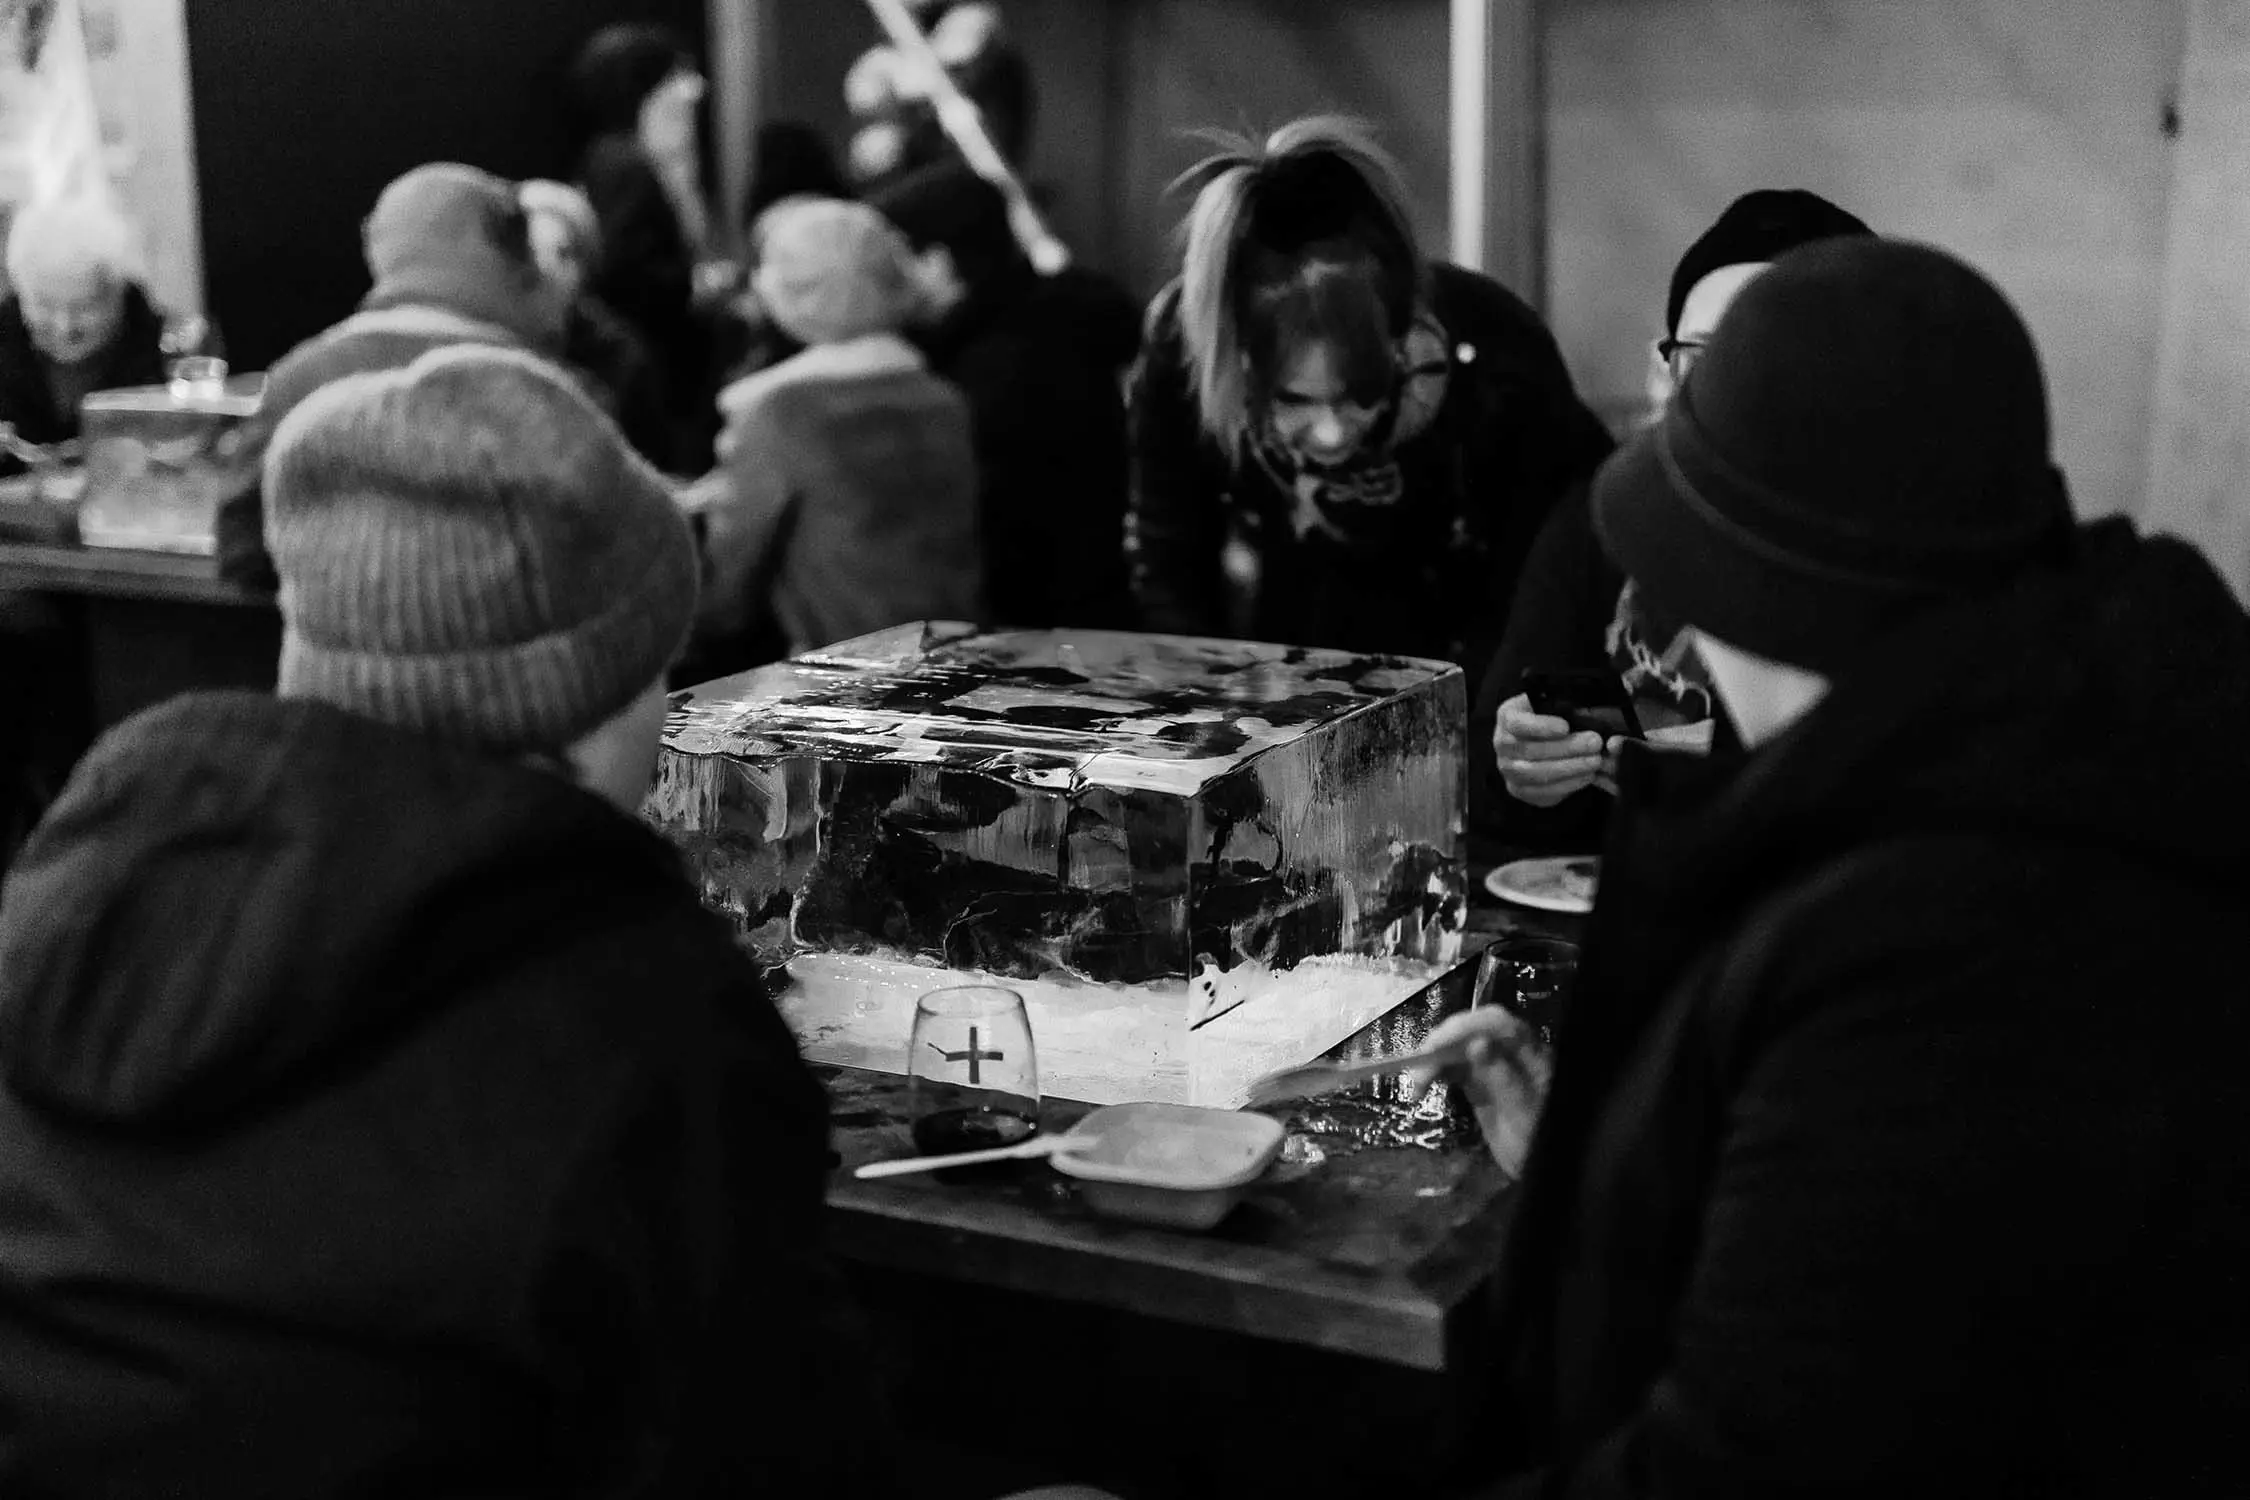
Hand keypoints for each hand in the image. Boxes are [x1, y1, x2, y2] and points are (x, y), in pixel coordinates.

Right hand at [1404, 1006, 1552, 1174]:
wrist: (1544, 1171)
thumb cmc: (1538, 1143)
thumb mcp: (1523, 1114)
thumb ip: (1503, 1078)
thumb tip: (1477, 1043)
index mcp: (1531, 1054)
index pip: (1497, 1024)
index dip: (1465, 1026)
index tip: (1437, 1044)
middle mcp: (1513, 1054)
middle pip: (1474, 1030)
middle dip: (1444, 1042)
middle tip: (1419, 1064)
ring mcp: (1495, 1068)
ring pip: (1460, 1048)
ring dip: (1434, 1059)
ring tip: (1416, 1083)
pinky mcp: (1481, 1083)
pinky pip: (1455, 1068)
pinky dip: (1436, 1072)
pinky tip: (1422, 1086)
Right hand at [1494, 693, 1611, 806]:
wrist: (1543, 741)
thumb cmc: (1553, 717)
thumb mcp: (1558, 701)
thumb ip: (1576, 700)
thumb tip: (1608, 698)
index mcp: (1508, 716)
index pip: (1517, 723)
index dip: (1540, 726)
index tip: (1565, 726)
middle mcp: (1502, 743)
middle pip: (1528, 750)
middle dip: (1565, 748)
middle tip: (1594, 743)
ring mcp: (1508, 769)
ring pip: (1534, 774)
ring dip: (1568, 769)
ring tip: (1594, 761)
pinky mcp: (1519, 789)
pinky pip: (1540, 792)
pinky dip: (1566, 786)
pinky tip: (1586, 776)